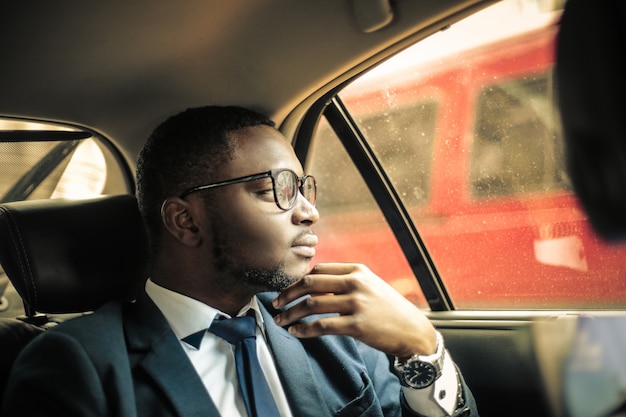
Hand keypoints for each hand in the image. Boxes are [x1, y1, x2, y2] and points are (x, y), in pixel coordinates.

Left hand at [272, 263, 436, 357]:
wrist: (412, 330)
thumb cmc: (388, 309)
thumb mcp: (370, 285)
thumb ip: (346, 281)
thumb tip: (314, 284)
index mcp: (357, 270)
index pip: (318, 270)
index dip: (297, 280)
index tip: (287, 291)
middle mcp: (355, 282)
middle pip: (310, 283)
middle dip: (287, 294)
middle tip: (275, 304)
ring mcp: (356, 303)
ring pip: (312, 305)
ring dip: (291, 313)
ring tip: (281, 321)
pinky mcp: (357, 325)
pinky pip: (322, 326)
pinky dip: (304, 330)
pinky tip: (296, 332)